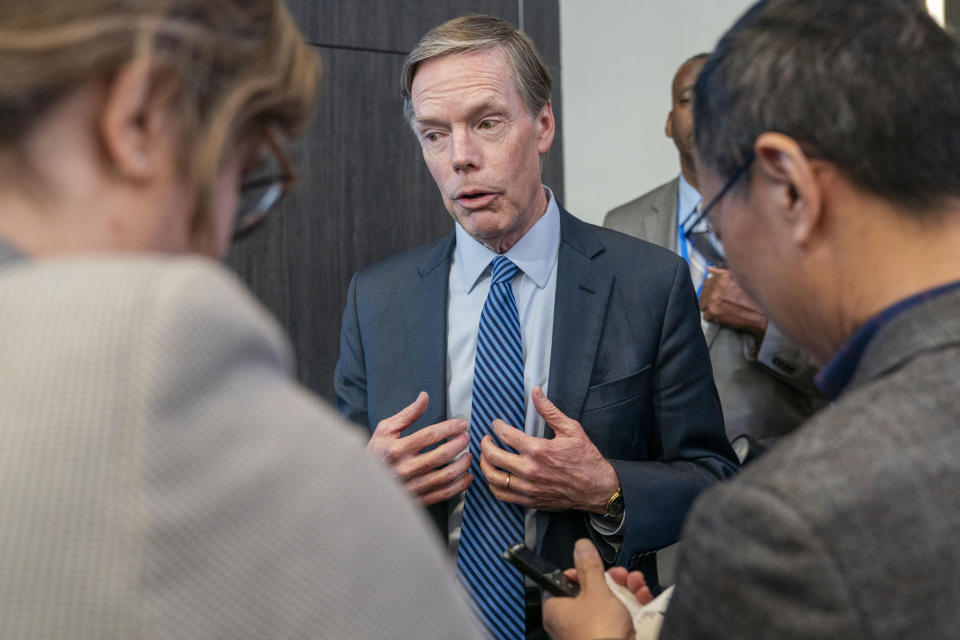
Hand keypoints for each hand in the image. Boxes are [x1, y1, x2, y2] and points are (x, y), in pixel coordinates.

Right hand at [367, 391, 472, 505]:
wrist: (363, 485)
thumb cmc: (375, 454)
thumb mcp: (385, 430)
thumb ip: (407, 414)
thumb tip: (424, 397)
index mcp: (396, 449)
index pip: (429, 435)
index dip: (449, 428)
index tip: (461, 424)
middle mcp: (405, 468)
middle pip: (441, 455)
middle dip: (459, 443)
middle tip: (466, 437)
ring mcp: (412, 486)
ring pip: (447, 475)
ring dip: (463, 464)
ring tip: (468, 455)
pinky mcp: (418, 499)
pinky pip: (445, 493)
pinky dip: (460, 484)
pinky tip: (465, 475)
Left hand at [478, 387, 618, 511]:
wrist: (597, 488)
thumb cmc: (586, 458)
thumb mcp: (571, 429)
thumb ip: (550, 411)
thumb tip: (536, 392)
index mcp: (539, 450)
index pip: (506, 435)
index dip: (497, 427)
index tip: (496, 424)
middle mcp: (530, 470)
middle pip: (493, 456)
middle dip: (485, 444)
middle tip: (486, 439)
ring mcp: (528, 488)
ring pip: (493, 477)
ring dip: (485, 465)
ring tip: (486, 456)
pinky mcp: (530, 500)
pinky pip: (502, 495)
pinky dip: (493, 485)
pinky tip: (496, 476)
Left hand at [542, 539, 633, 639]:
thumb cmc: (598, 631)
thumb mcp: (595, 590)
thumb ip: (589, 567)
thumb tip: (581, 546)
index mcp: (557, 609)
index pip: (564, 582)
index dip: (582, 572)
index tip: (596, 568)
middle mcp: (570, 622)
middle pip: (591, 591)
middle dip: (612, 579)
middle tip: (622, 575)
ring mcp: (591, 632)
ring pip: (609, 602)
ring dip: (627, 589)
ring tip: (637, 583)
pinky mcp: (610, 638)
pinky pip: (620, 617)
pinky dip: (633, 605)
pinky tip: (643, 596)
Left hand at [700, 266, 767, 337]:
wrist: (761, 315)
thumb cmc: (753, 298)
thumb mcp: (740, 280)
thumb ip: (722, 273)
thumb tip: (709, 269)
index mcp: (723, 278)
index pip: (706, 283)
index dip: (710, 290)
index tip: (715, 295)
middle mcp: (717, 287)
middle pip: (703, 294)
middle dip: (709, 300)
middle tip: (719, 304)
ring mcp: (714, 300)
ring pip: (703, 305)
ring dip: (710, 308)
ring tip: (722, 310)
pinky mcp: (714, 312)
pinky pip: (706, 316)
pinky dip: (713, 318)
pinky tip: (723, 316)